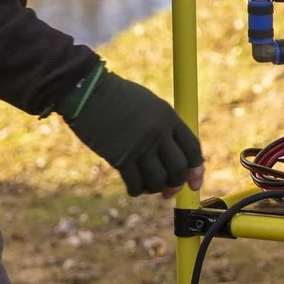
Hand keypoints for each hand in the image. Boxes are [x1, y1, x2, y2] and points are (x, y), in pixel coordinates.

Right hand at [60, 64, 203, 195]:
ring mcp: (140, 146)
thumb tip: (175, 155)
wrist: (87, 92)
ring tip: (147, 186)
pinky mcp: (120, 157)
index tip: (194, 184)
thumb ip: (164, 126)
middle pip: (178, 169)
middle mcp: (158, 133)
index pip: (192, 149)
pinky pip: (135, 183)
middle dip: (176, 184)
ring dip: (154, 188)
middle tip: (169, 191)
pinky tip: (133, 188)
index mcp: (169, 117)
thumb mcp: (149, 104)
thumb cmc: (116, 96)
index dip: (196, 170)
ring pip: (158, 180)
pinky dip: (136, 190)